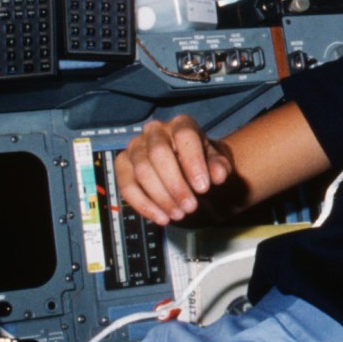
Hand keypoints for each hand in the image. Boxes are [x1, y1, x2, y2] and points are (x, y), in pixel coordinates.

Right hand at [115, 114, 231, 224]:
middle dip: (175, 184)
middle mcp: (155, 131)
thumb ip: (220, 166)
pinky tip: (161, 217)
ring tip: (179, 214)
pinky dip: (144, 205)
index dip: (193, 162)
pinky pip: (127, 186)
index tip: (203, 188)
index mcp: (181, 124)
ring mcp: (136, 147)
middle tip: (190, 207)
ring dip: (161, 197)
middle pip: (159, 154)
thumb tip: (218, 174)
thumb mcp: (217, 162)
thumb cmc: (202, 162)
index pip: (185, 136)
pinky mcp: (123, 165)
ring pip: (142, 171)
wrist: (188, 167)